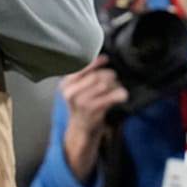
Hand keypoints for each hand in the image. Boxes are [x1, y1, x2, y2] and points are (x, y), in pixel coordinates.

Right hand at [60, 55, 127, 181]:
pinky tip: (120, 96)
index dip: (96, 63)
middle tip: (113, 80)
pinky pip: (113, 95)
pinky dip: (120, 94)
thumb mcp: (76, 88)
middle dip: (109, 76)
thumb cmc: (81, 106)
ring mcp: (82, 102)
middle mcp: (71, 92)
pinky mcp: (95, 110)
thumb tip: (102, 58)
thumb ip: (86, 73)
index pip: (83, 67)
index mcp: (66, 84)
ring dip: (116, 85)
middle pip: (98, 75)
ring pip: (107, 84)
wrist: (81, 129)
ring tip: (115, 89)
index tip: (105, 59)